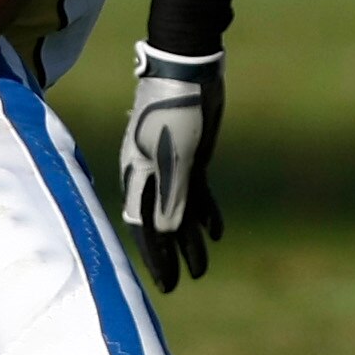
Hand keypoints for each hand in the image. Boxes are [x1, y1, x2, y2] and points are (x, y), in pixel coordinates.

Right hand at [119, 44, 226, 288]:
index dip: (153, 256)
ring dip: (190, 240)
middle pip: (160, 223)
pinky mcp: (192, 157)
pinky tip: (217, 233)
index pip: (141, 225)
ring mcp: (173, 165)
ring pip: (181, 211)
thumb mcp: (174, 157)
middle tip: (179, 285)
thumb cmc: (174, 110)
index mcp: (137, 174)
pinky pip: (198, 192)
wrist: (190, 69)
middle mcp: (151, 174)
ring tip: (201, 268)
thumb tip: (168, 234)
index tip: (165, 283)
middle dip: (169, 254)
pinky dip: (206, 213)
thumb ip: (171, 195)